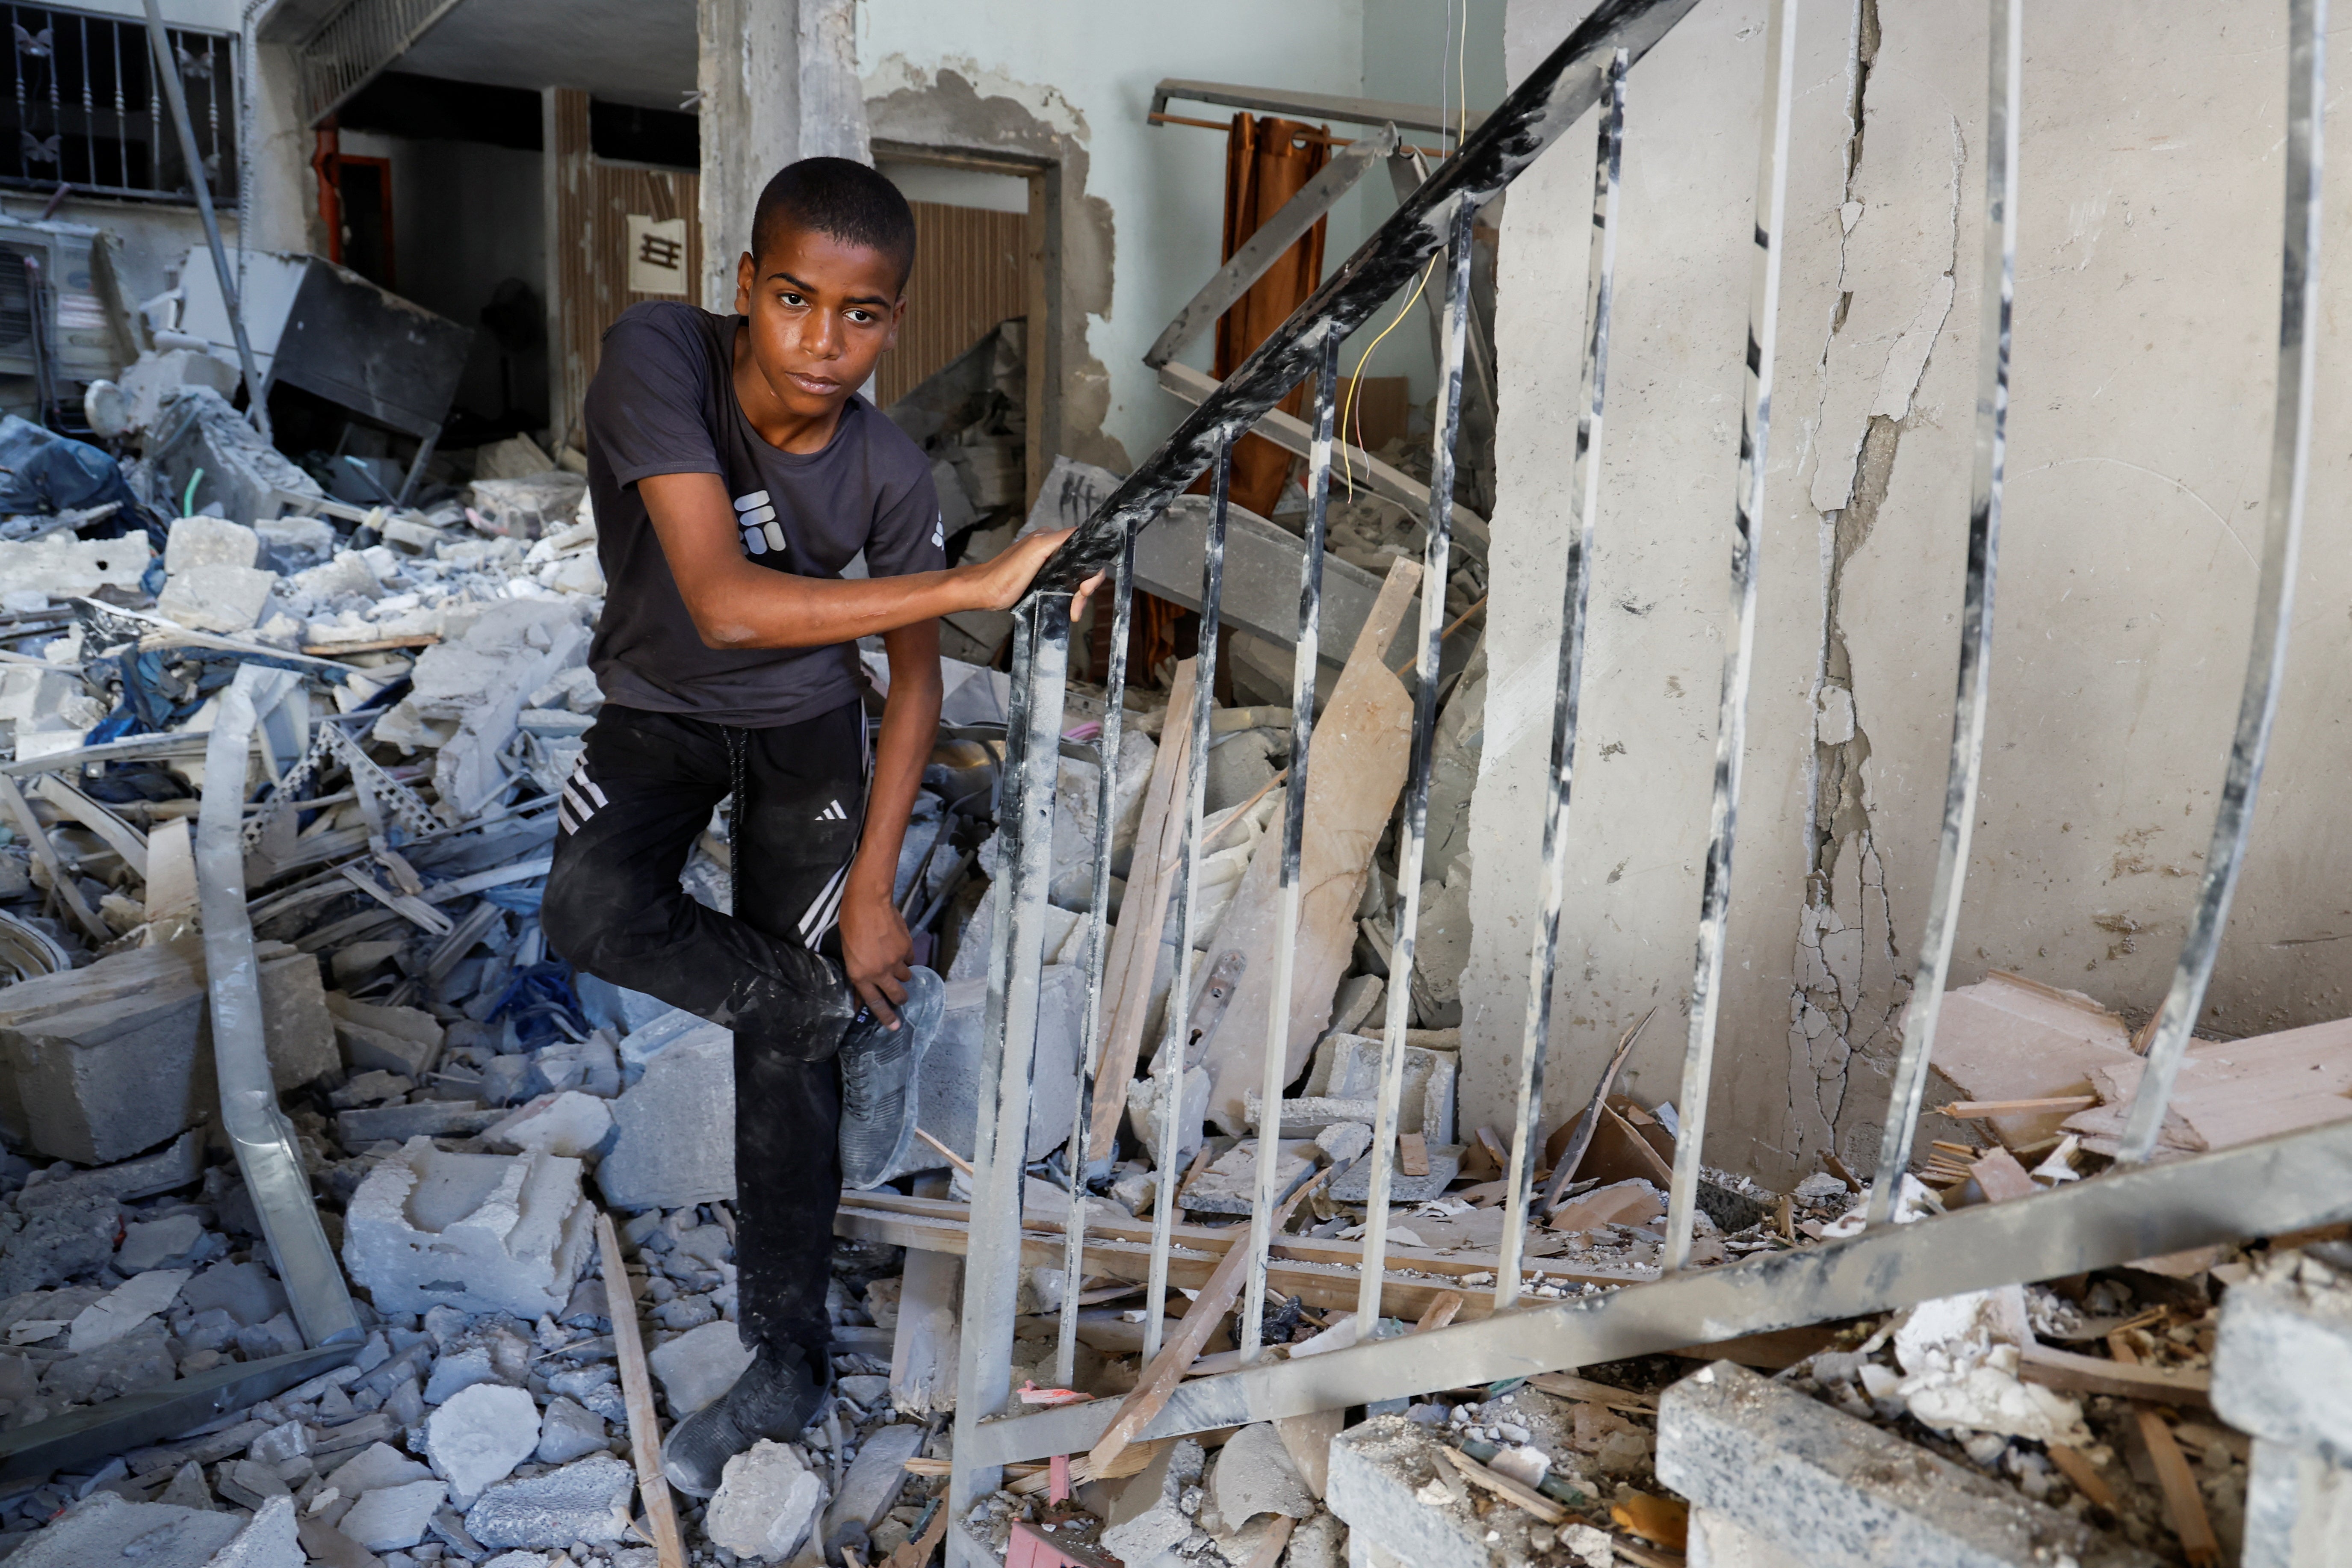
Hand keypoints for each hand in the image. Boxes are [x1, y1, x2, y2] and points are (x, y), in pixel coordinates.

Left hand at [838, 883, 912, 1027]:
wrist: (868, 903)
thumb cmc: (850, 926)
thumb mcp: (848, 955)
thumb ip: (859, 975)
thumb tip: (863, 994)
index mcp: (861, 975)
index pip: (875, 1003)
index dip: (886, 1017)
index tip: (895, 1026)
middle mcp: (880, 972)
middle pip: (897, 995)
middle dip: (900, 998)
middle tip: (900, 997)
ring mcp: (896, 960)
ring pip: (906, 976)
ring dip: (901, 973)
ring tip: (893, 960)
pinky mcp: (907, 948)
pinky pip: (910, 959)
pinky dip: (906, 956)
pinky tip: (897, 945)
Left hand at [966, 528, 1104, 615]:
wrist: (986, 593)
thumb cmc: (1005, 574)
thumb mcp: (1035, 549)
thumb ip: (1057, 538)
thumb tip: (1080, 532)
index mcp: (1051, 539)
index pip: (1084, 549)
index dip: (1091, 569)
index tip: (1085, 587)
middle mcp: (1052, 551)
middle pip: (1083, 567)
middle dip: (1086, 587)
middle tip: (1078, 602)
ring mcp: (1049, 567)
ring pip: (1077, 580)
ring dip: (1079, 597)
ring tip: (1074, 611)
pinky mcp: (1045, 582)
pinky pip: (1067, 589)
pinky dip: (1071, 600)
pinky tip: (1070, 609)